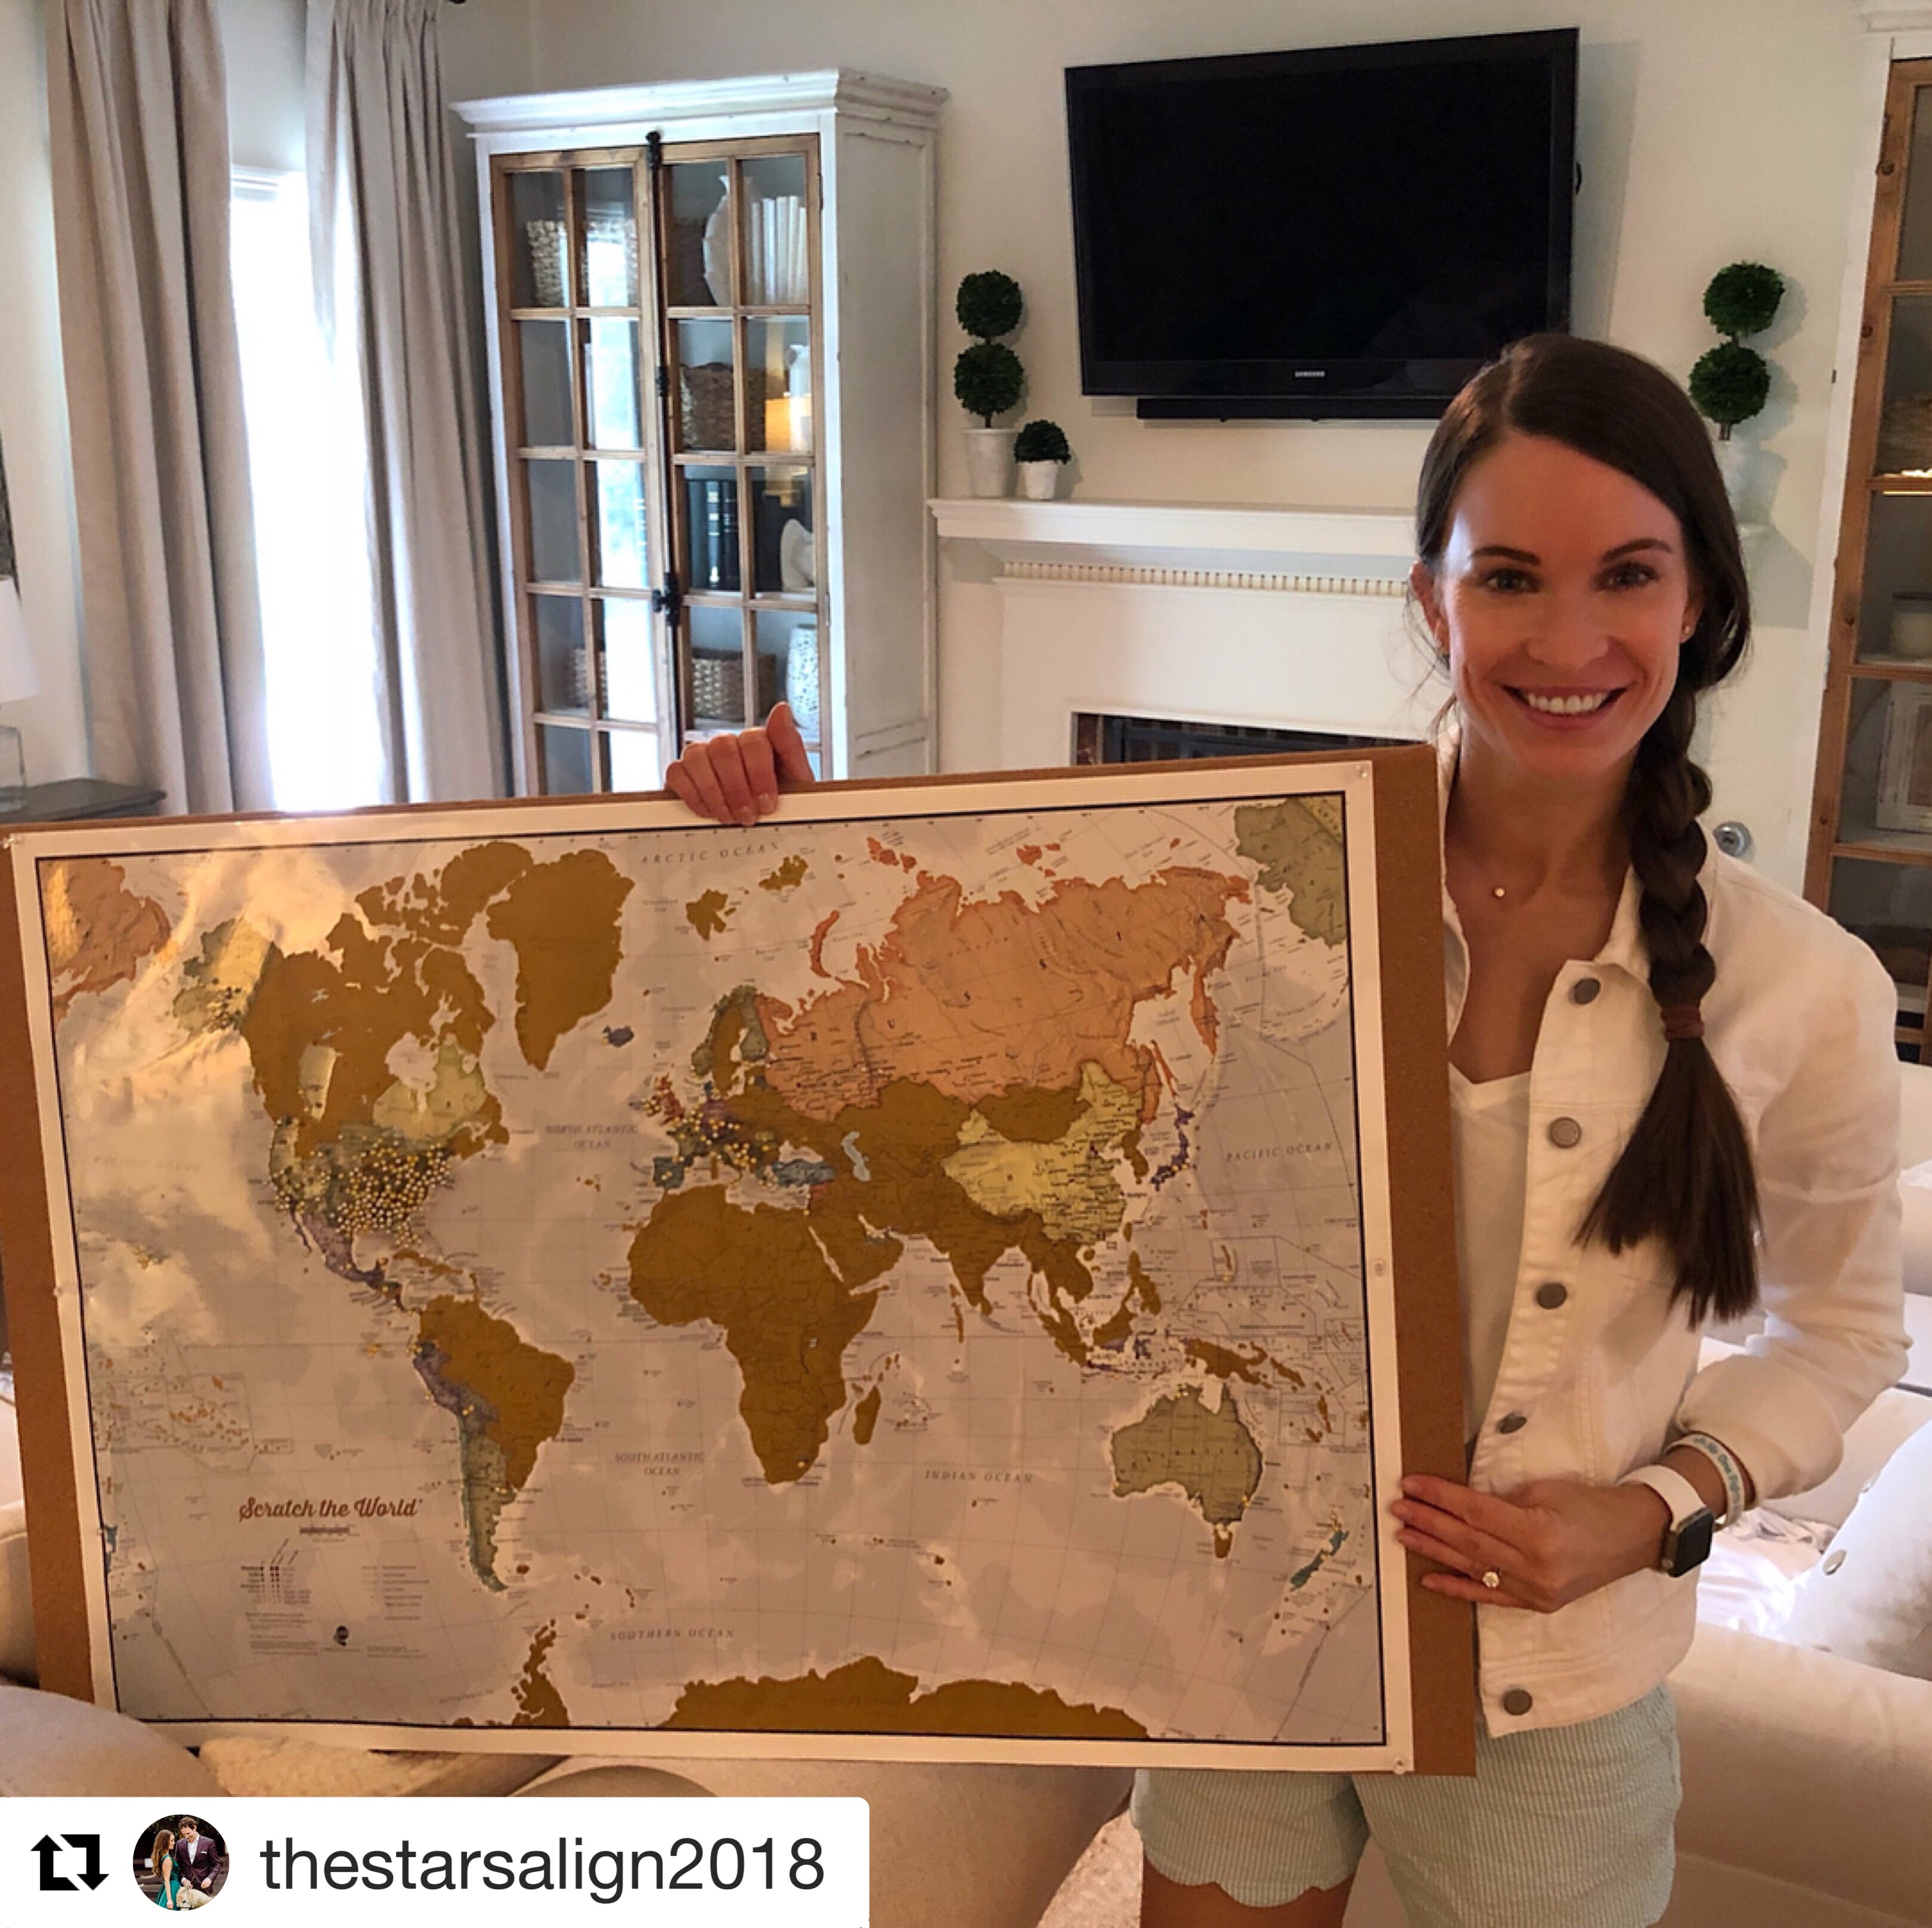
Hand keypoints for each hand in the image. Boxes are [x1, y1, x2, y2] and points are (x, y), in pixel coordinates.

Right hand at [665, 701, 815, 825]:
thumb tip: (782, 709)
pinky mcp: (681, 772)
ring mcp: (702, 756)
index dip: (759, 773)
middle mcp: (727, 744)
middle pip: (723, 748)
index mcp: (756, 742)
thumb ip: (790, 744)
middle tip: (748, 815)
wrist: (767, 821)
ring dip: (714, 792)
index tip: (767, 803)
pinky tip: (709, 812)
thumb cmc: (779, 800)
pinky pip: (677, 773)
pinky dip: (692, 795)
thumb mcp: (796, 778)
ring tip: (729, 816)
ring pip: (697, 757)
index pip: (753, 740)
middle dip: (737, 788)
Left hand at [1390, 1472, 1669, 1611]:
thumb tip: (1459, 1505)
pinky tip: (1429, 1579)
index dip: (1439, 1497)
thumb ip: (1501, 1502)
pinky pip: (1490, 1595)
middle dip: (1429, 1522)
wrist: (1634, 1536)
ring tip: (1404, 1535)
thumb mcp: (1545, 1491)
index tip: (1411, 1484)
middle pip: (1468, 1540)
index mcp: (1537, 1533)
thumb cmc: (1591, 1505)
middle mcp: (1534, 1567)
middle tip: (1399, 1508)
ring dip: (1435, 1550)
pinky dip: (1458, 1587)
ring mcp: (1536, 1591)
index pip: (1474, 1512)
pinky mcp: (1538, 1603)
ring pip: (1473, 1567)